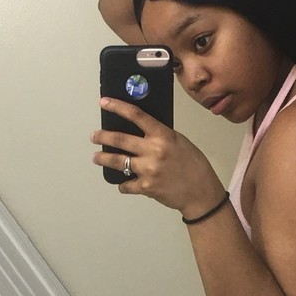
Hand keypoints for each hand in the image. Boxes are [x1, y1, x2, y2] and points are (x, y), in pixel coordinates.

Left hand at [92, 98, 224, 215]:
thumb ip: (160, 136)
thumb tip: (140, 131)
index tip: (104, 103)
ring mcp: (148, 170)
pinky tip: (123, 183)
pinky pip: (126, 184)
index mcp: (163, 135)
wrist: (200, 192)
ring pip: (117, 162)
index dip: (117, 107)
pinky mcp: (146, 187)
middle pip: (119, 139)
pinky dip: (123, 184)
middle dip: (102, 137)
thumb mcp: (179, 142)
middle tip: (94, 136)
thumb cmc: (193, 165)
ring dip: (103, 159)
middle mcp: (153, 151)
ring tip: (97, 157)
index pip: (136, 115)